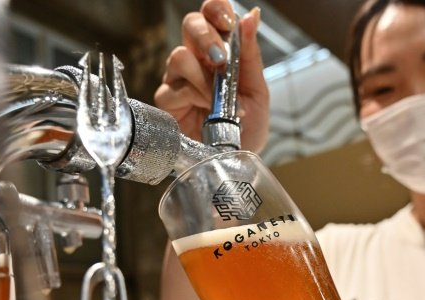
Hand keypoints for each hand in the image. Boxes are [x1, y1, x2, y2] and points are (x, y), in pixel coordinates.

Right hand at [154, 0, 269, 152]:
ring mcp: (178, 79)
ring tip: (219, 98)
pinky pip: (176, 87)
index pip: (211, 14)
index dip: (216, 10)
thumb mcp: (257, 90)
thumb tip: (252, 16)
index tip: (229, 23)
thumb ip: (251, 55)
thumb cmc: (247, 127)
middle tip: (221, 58)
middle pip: (190, 25)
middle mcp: (197, 60)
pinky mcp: (167, 101)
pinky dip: (196, 97)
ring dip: (204, 76)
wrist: (237, 160)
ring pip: (179, 56)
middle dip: (205, 36)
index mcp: (220, 51)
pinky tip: (209, 111)